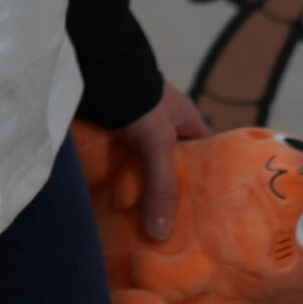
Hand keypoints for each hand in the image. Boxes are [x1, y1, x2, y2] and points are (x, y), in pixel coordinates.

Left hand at [114, 82, 209, 241]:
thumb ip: (162, 186)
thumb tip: (161, 234)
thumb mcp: (159, 142)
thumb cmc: (137, 97)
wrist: (94, 69)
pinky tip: (115, 215)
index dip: (208, 185)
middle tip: (171, 234)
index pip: (207, 159)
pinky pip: (118, 172)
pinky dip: (116, 188)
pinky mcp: (110, 141)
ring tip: (142, 234)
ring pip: (142, 175)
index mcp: (187, 124)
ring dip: (139, 197)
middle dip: (168, 199)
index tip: (208, 218)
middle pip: (172, 172)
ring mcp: (136, 136)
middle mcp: (163, 131)